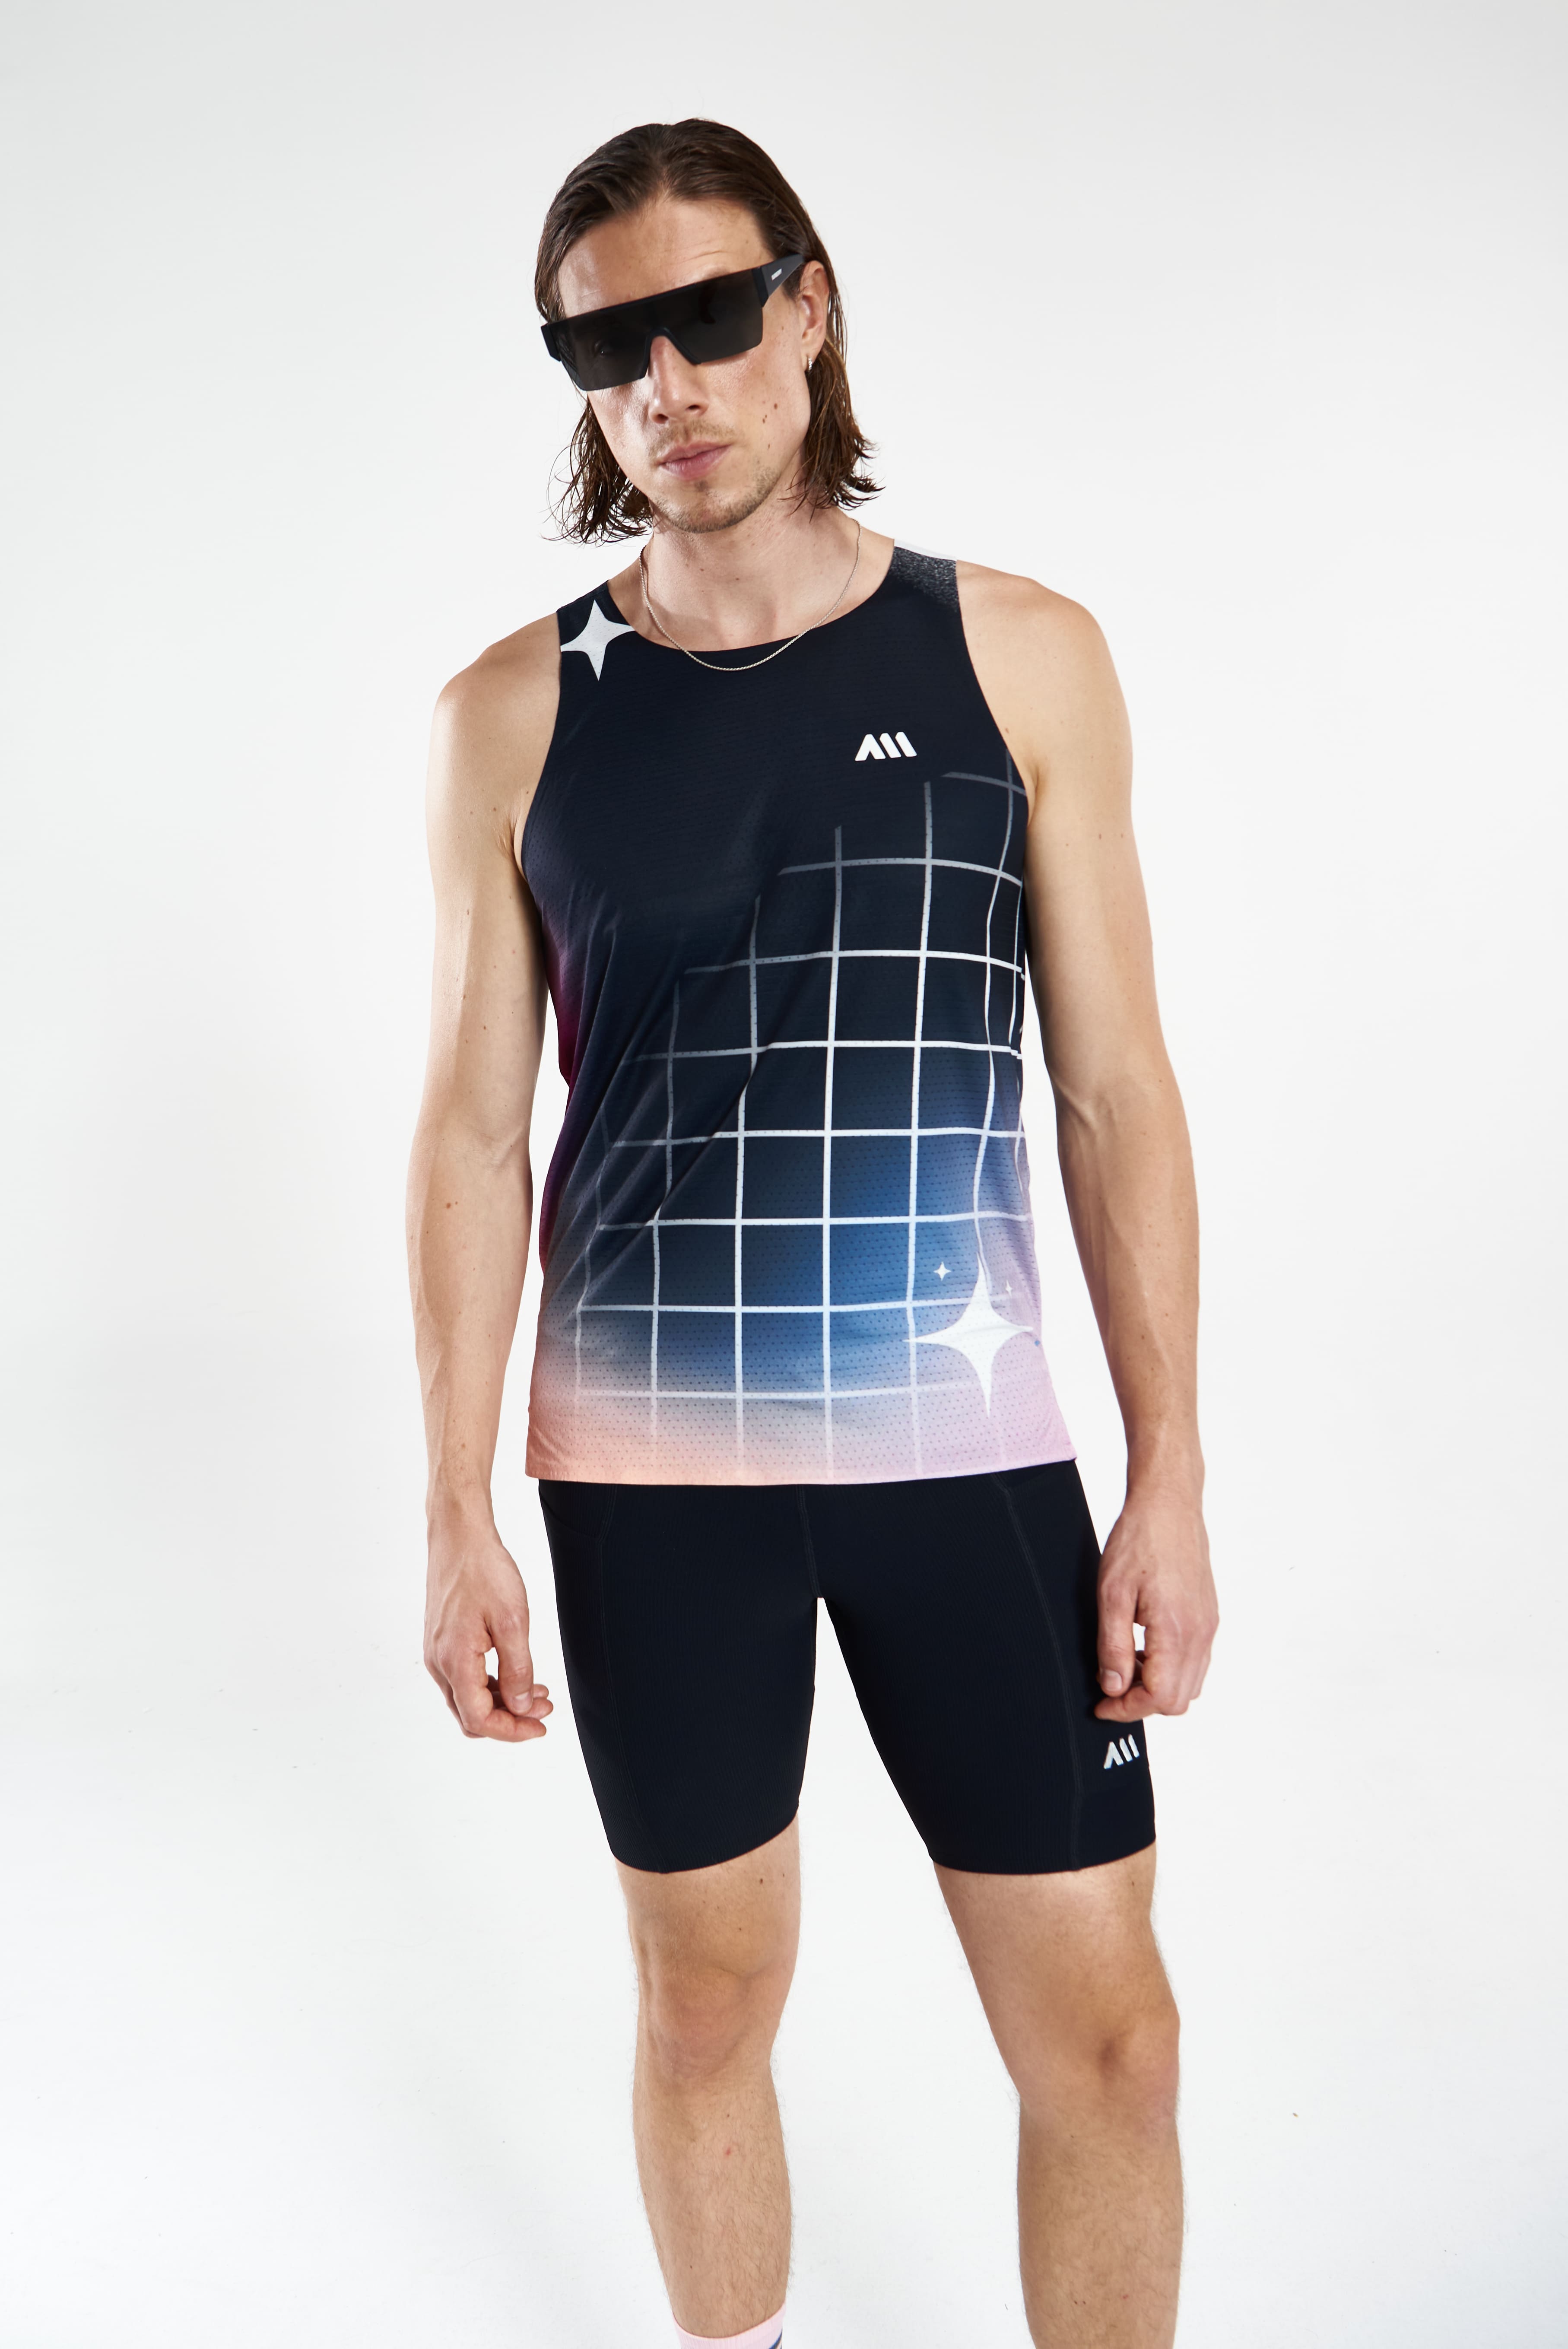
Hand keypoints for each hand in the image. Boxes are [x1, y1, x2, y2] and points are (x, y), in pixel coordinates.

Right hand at [424, 1508, 553, 1742]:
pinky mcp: (442, 1642)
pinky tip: (516, 1675)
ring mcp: (437, 1652)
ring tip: (538, 1693)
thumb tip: (522, 1707)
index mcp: (453, 1660)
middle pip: (471, 1715)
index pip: (479, 1719)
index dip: (511, 1731)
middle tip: (545, 1709)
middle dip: (510, 1719)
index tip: (540, 1726)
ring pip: (468, 1697)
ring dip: (503, 1702)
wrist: (459, 1537)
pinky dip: (491, 1684)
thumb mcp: (513, 1621)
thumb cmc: (484, 1571)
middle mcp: (439, 1662)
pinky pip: (464, 1678)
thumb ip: (517, 1669)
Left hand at [1094, 1478, 1217, 1722]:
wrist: (1169, 1504)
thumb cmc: (1141, 1539)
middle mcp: (1200, 1633)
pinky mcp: (1209, 1617)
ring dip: (1158, 1686)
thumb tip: (1113, 1686)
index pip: (1159, 1697)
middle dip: (1142, 1703)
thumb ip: (1113, 1646)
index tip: (1103, 1704)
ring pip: (1191, 1684)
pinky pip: (1196, 1662)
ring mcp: (1208, 1626)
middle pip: (1179, 1700)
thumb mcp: (1112, 1593)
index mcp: (1177, 1630)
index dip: (1127, 1709)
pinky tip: (1146, 1647)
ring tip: (1127, 1664)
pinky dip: (1171, 1669)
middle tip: (1111, 1687)